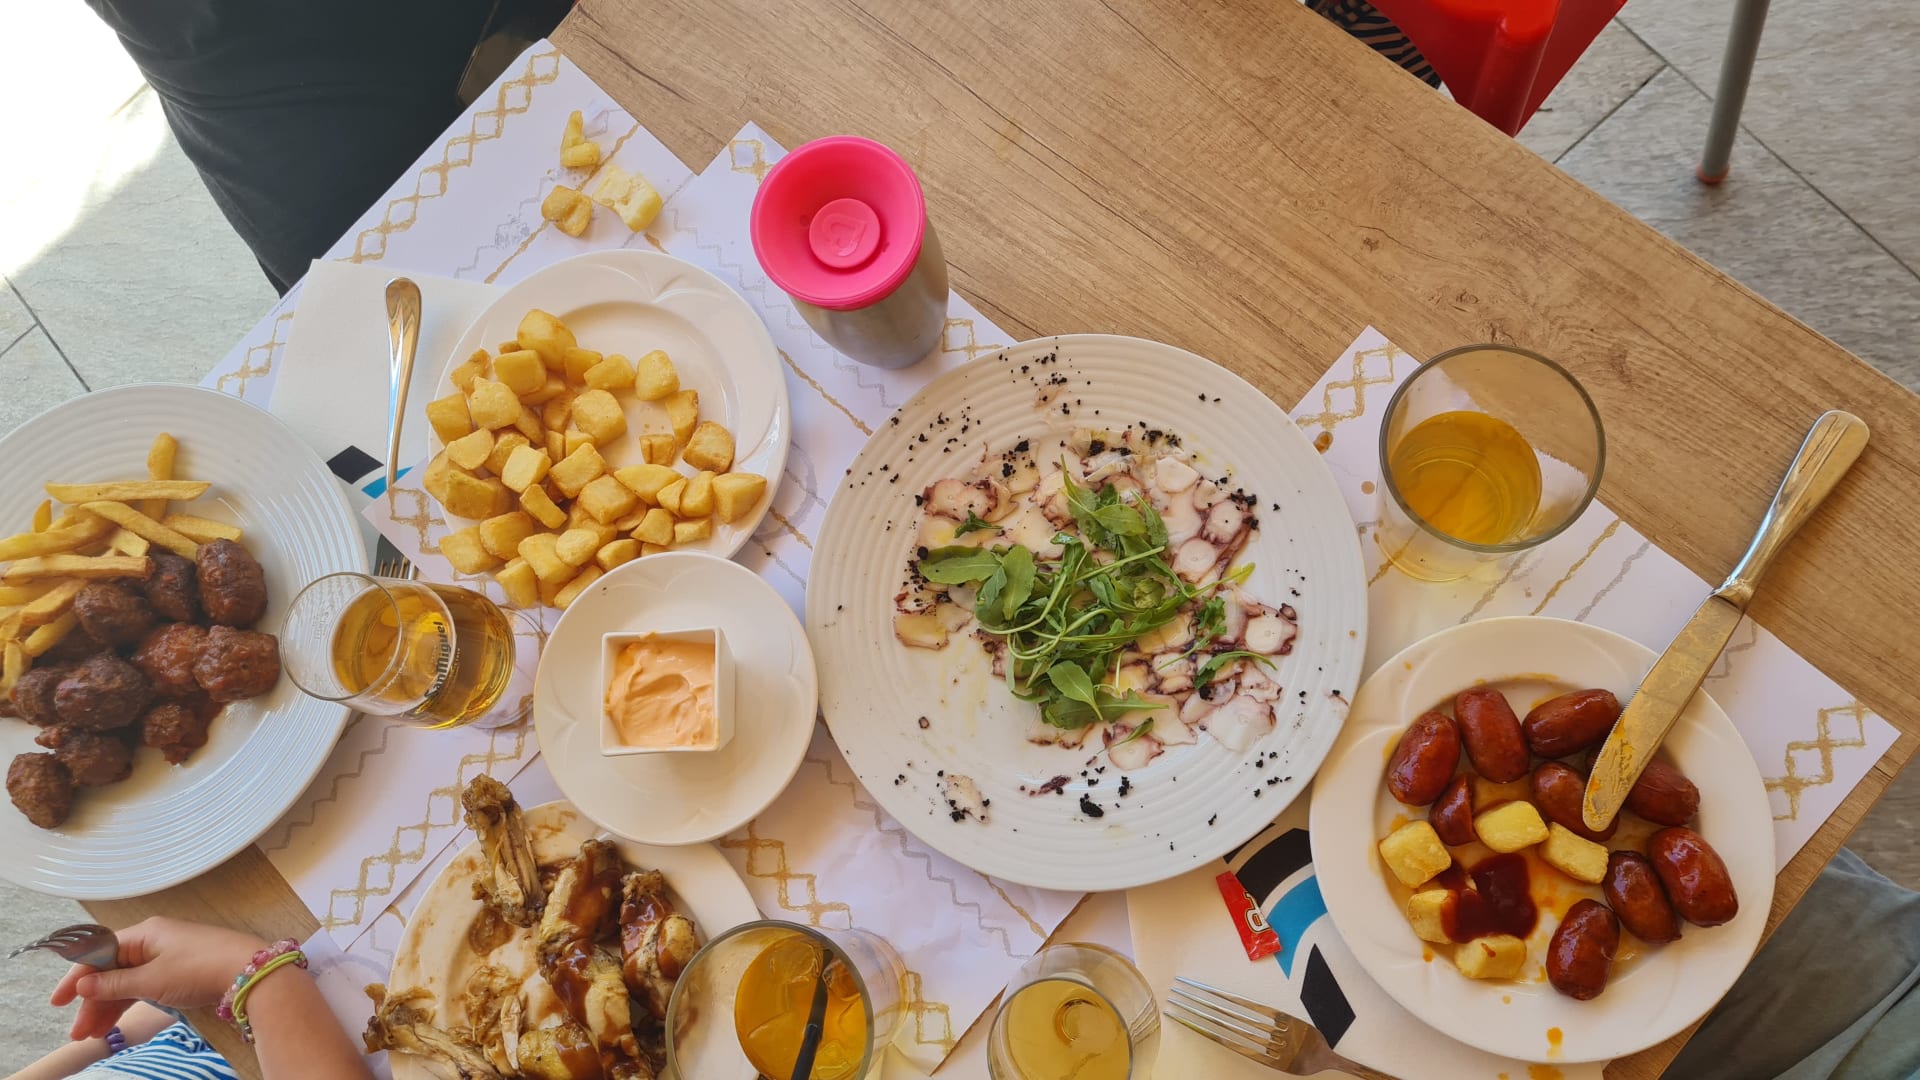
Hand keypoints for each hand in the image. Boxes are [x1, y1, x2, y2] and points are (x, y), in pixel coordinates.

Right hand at [49, 917, 267, 1040]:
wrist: (250, 972)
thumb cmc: (201, 968)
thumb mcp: (152, 980)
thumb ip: (115, 984)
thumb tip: (82, 985)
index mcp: (145, 933)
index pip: (100, 952)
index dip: (77, 977)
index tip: (58, 1002)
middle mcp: (155, 940)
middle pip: (112, 969)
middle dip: (93, 1000)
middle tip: (79, 1031)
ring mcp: (169, 955)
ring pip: (129, 980)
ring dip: (109, 1006)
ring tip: (94, 1034)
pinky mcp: (181, 970)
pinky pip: (146, 985)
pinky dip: (131, 1002)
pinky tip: (118, 1020)